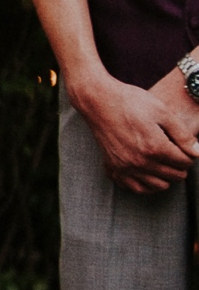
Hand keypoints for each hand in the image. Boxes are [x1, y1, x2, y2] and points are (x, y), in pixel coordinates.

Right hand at [73, 67, 198, 193]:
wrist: (99, 101)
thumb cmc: (131, 102)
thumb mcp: (162, 111)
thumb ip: (182, 134)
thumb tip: (197, 152)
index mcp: (154, 147)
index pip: (185, 162)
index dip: (190, 154)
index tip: (186, 146)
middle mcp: (140, 162)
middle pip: (174, 176)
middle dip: (180, 165)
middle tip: (177, 153)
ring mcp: (125, 167)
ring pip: (158, 186)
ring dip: (166, 176)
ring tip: (165, 162)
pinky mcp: (113, 169)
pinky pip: (136, 188)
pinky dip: (147, 184)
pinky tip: (149, 172)